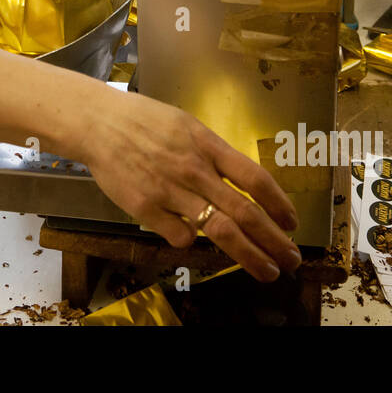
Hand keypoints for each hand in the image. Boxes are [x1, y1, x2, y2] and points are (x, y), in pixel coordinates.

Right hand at [80, 88, 301, 282]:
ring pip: (220, 230)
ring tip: (268, 270)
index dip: (280, 204)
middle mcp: (194, 169)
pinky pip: (180, 236)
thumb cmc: (143, 121)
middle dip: (275, 240)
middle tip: (293, 260)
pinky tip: (191, 238)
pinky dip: (191, 241)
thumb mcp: (187, 125)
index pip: (254, 178)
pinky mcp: (145, 208)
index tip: (292, 223)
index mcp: (207, 144)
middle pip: (245, 212)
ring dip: (250, 255)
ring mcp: (170, 190)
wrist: (98, 123)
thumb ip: (213, 154)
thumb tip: (242, 183)